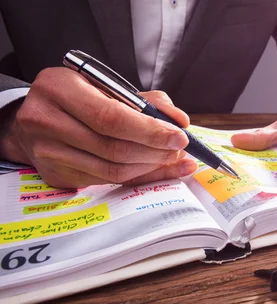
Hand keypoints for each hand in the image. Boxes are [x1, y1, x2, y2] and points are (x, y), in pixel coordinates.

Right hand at [0, 67, 196, 187]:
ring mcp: (47, 152)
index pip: (111, 117)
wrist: (33, 119)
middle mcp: (46, 120)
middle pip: (113, 148)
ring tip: (171, 159)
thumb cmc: (76, 99)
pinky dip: (136, 176)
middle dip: (155, 152)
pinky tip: (154, 169)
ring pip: (112, 170)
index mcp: (58, 88)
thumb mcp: (104, 86)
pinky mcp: (56, 175)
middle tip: (179, 150)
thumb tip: (179, 120)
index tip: (179, 136)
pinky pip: (105, 181)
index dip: (150, 131)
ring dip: (149, 167)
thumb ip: (144, 101)